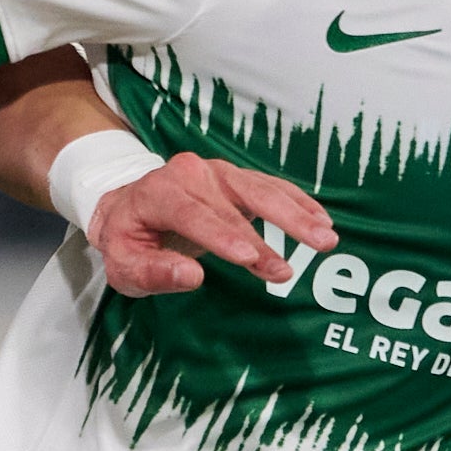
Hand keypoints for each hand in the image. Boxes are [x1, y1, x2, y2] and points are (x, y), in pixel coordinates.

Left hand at [85, 155, 334, 297]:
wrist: (127, 204)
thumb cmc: (126, 240)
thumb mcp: (123, 265)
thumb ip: (154, 273)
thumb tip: (192, 277)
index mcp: (159, 193)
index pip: (195, 215)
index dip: (224, 236)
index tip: (251, 259)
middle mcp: (192, 174)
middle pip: (237, 202)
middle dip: (268, 235)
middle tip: (292, 267)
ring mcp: (218, 173)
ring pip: (262, 190)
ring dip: (296, 215)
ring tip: (326, 240)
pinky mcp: (237, 179)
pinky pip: (272, 187)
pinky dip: (298, 203)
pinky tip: (322, 220)